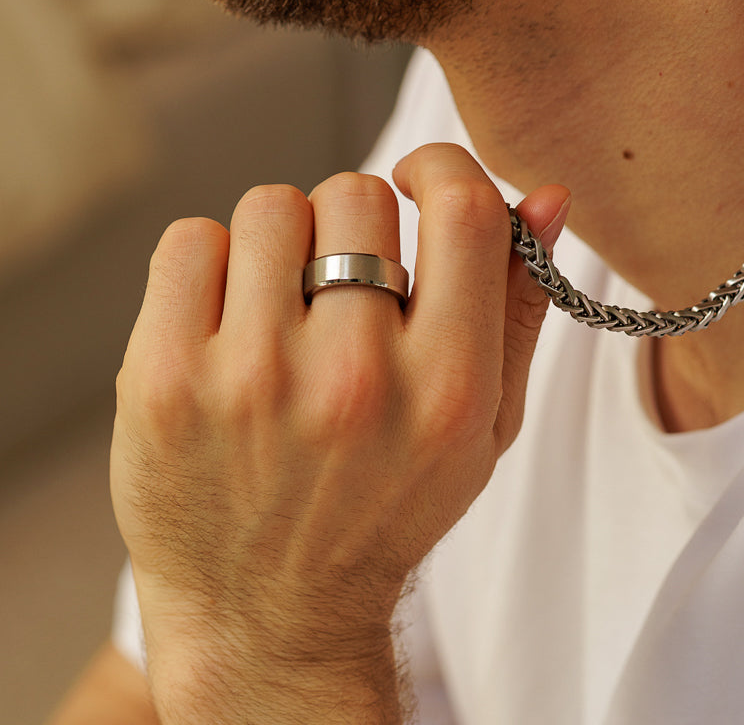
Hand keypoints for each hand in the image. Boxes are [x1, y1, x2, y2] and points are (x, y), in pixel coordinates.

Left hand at [110, 143, 569, 723]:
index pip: (463, 209)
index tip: (419, 181)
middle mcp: (354, 382)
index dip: (442, 166)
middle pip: (356, 192)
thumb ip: (519, 304)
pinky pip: (191, 239)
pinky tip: (227, 319)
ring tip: (284, 307)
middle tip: (344, 282)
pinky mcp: (164, 379)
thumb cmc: (386, 508)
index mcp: (449, 389)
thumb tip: (544, 194)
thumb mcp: (484, 425)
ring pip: (271, 206)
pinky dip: (212, 263)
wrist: (267, 613)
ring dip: (284, 242)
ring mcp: (251, 379)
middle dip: (355, 222)